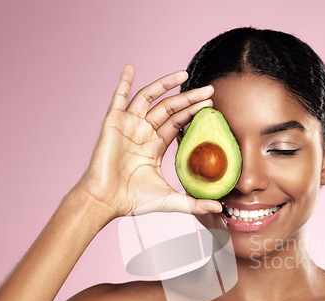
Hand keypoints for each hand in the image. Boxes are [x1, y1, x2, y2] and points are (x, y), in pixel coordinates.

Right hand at [76, 65, 221, 217]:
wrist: (106, 200)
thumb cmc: (132, 200)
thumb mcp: (169, 200)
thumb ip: (194, 203)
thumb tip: (219, 208)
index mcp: (155, 146)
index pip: (178, 123)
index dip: (193, 113)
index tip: (210, 105)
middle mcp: (143, 132)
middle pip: (169, 108)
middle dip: (189, 98)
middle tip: (209, 90)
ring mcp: (128, 126)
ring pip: (149, 98)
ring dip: (165, 84)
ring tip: (184, 74)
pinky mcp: (113, 123)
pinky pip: (119, 98)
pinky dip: (123, 82)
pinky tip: (130, 67)